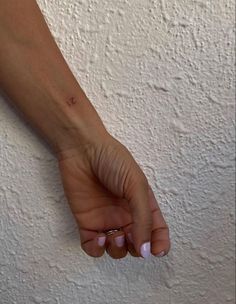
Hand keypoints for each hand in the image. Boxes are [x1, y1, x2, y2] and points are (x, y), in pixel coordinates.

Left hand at [57, 132, 169, 258]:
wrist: (82, 150)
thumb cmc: (113, 161)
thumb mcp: (136, 186)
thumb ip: (143, 218)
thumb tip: (146, 250)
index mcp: (143, 205)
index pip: (157, 231)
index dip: (159, 245)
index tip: (156, 252)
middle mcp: (126, 215)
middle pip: (137, 244)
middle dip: (136, 249)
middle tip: (129, 237)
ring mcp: (106, 219)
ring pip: (116, 249)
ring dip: (118, 250)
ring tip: (114, 237)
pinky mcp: (87, 222)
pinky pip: (92, 246)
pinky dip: (97, 249)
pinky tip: (98, 238)